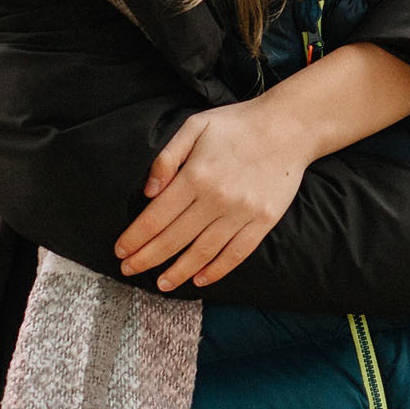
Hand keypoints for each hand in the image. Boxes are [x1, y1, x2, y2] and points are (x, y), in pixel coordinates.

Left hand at [115, 101, 312, 291]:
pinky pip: (236, 253)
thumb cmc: (237, 124)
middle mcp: (216, 199)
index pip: (156, 217)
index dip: (134, 238)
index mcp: (196, 176)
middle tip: (128, 270)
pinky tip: (200, 279)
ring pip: (202, 252)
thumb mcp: (195, 126)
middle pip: (173, 239)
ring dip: (177, 272)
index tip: (120, 250)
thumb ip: (167, 157)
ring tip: (161, 284)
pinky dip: (217, 270)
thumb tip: (148, 192)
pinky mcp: (263, 221)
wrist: (289, 126)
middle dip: (146, 258)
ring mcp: (241, 213)